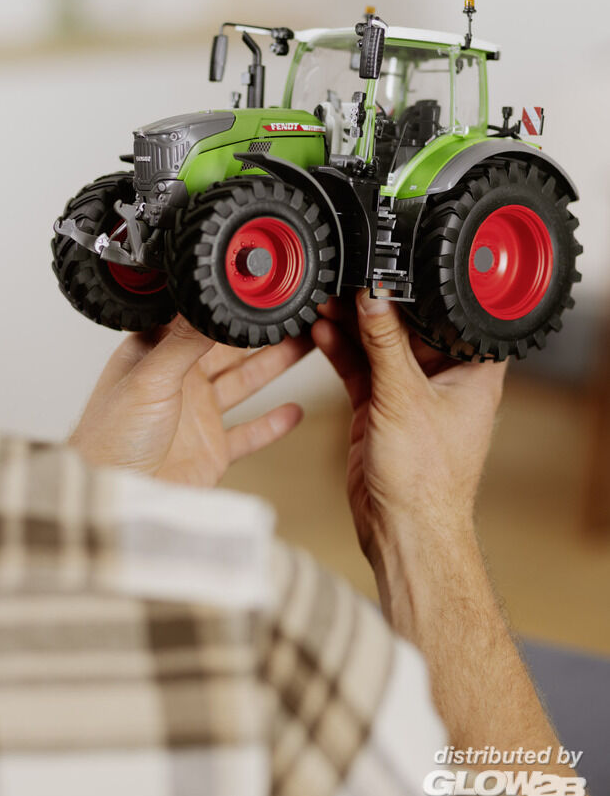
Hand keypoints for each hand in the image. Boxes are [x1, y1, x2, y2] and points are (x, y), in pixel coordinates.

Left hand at [70, 315, 310, 486]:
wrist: (114, 496)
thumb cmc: (110, 438)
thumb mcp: (150, 376)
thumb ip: (185, 340)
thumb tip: (210, 300)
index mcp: (156, 355)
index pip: (197, 321)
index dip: (226, 306)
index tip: (258, 290)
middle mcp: (178, 380)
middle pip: (229, 348)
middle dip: (260, 331)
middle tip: (291, 312)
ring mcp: (197, 415)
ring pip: (245, 382)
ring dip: (275, 364)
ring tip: (305, 343)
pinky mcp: (211, 449)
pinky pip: (250, 432)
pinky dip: (273, 423)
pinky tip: (293, 410)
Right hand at [311, 291, 506, 560]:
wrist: (402, 529)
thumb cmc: (426, 479)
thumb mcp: (403, 398)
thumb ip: (384, 345)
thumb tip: (374, 297)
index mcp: (473, 372)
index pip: (455, 316)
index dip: (429, 289)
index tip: (399, 266)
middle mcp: (445, 379)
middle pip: (410, 328)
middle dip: (378, 306)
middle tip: (350, 280)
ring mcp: (410, 393)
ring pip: (380, 347)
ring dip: (354, 326)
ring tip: (327, 299)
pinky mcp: (381, 408)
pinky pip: (361, 370)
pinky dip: (342, 352)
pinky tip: (322, 331)